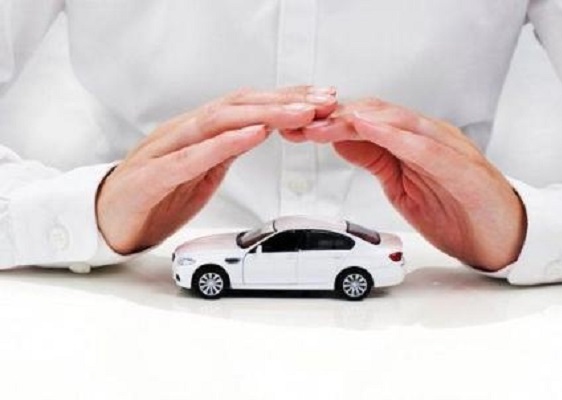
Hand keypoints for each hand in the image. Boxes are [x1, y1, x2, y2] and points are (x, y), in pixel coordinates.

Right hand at [97, 86, 336, 253]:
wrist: (104, 221)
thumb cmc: (154, 196)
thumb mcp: (201, 172)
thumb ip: (226, 149)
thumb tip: (260, 131)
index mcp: (197, 133)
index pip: (246, 106)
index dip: (285, 99)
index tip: (321, 99)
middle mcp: (183, 132)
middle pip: (238, 105)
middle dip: (285, 100)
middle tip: (324, 99)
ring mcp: (166, 150)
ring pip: (219, 121)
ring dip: (264, 114)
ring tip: (300, 112)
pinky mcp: (153, 176)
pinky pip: (193, 156)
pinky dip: (226, 143)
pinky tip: (254, 134)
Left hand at [296, 98, 525, 270]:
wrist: (503, 238)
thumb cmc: (456, 211)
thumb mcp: (400, 185)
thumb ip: (374, 158)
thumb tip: (341, 140)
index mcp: (412, 142)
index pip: (365, 121)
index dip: (329, 121)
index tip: (295, 125)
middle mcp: (429, 138)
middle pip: (376, 115)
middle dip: (334, 117)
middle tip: (298, 121)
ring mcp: (448, 149)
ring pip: (397, 122)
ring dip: (356, 121)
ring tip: (322, 122)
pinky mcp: (463, 168)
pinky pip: (425, 147)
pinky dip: (395, 135)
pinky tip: (369, 128)